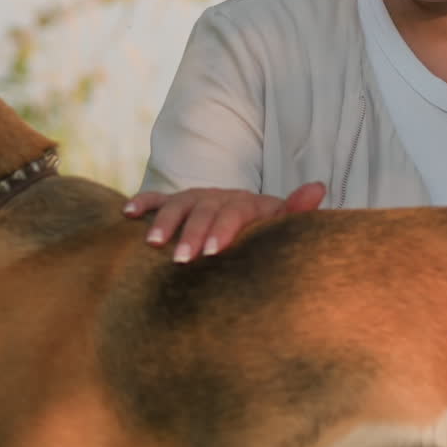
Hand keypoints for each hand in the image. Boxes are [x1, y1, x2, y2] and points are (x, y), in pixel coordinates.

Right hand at [123, 181, 325, 261]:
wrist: (251, 222)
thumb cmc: (267, 233)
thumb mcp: (283, 223)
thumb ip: (296, 210)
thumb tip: (319, 187)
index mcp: (245, 204)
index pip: (233, 213)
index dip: (223, 230)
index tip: (214, 252)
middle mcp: (219, 197)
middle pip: (203, 211)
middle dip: (192, 233)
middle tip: (182, 259)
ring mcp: (196, 199)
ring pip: (177, 205)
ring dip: (164, 222)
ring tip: (153, 244)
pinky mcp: (176, 203)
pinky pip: (156, 199)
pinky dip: (142, 203)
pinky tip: (127, 214)